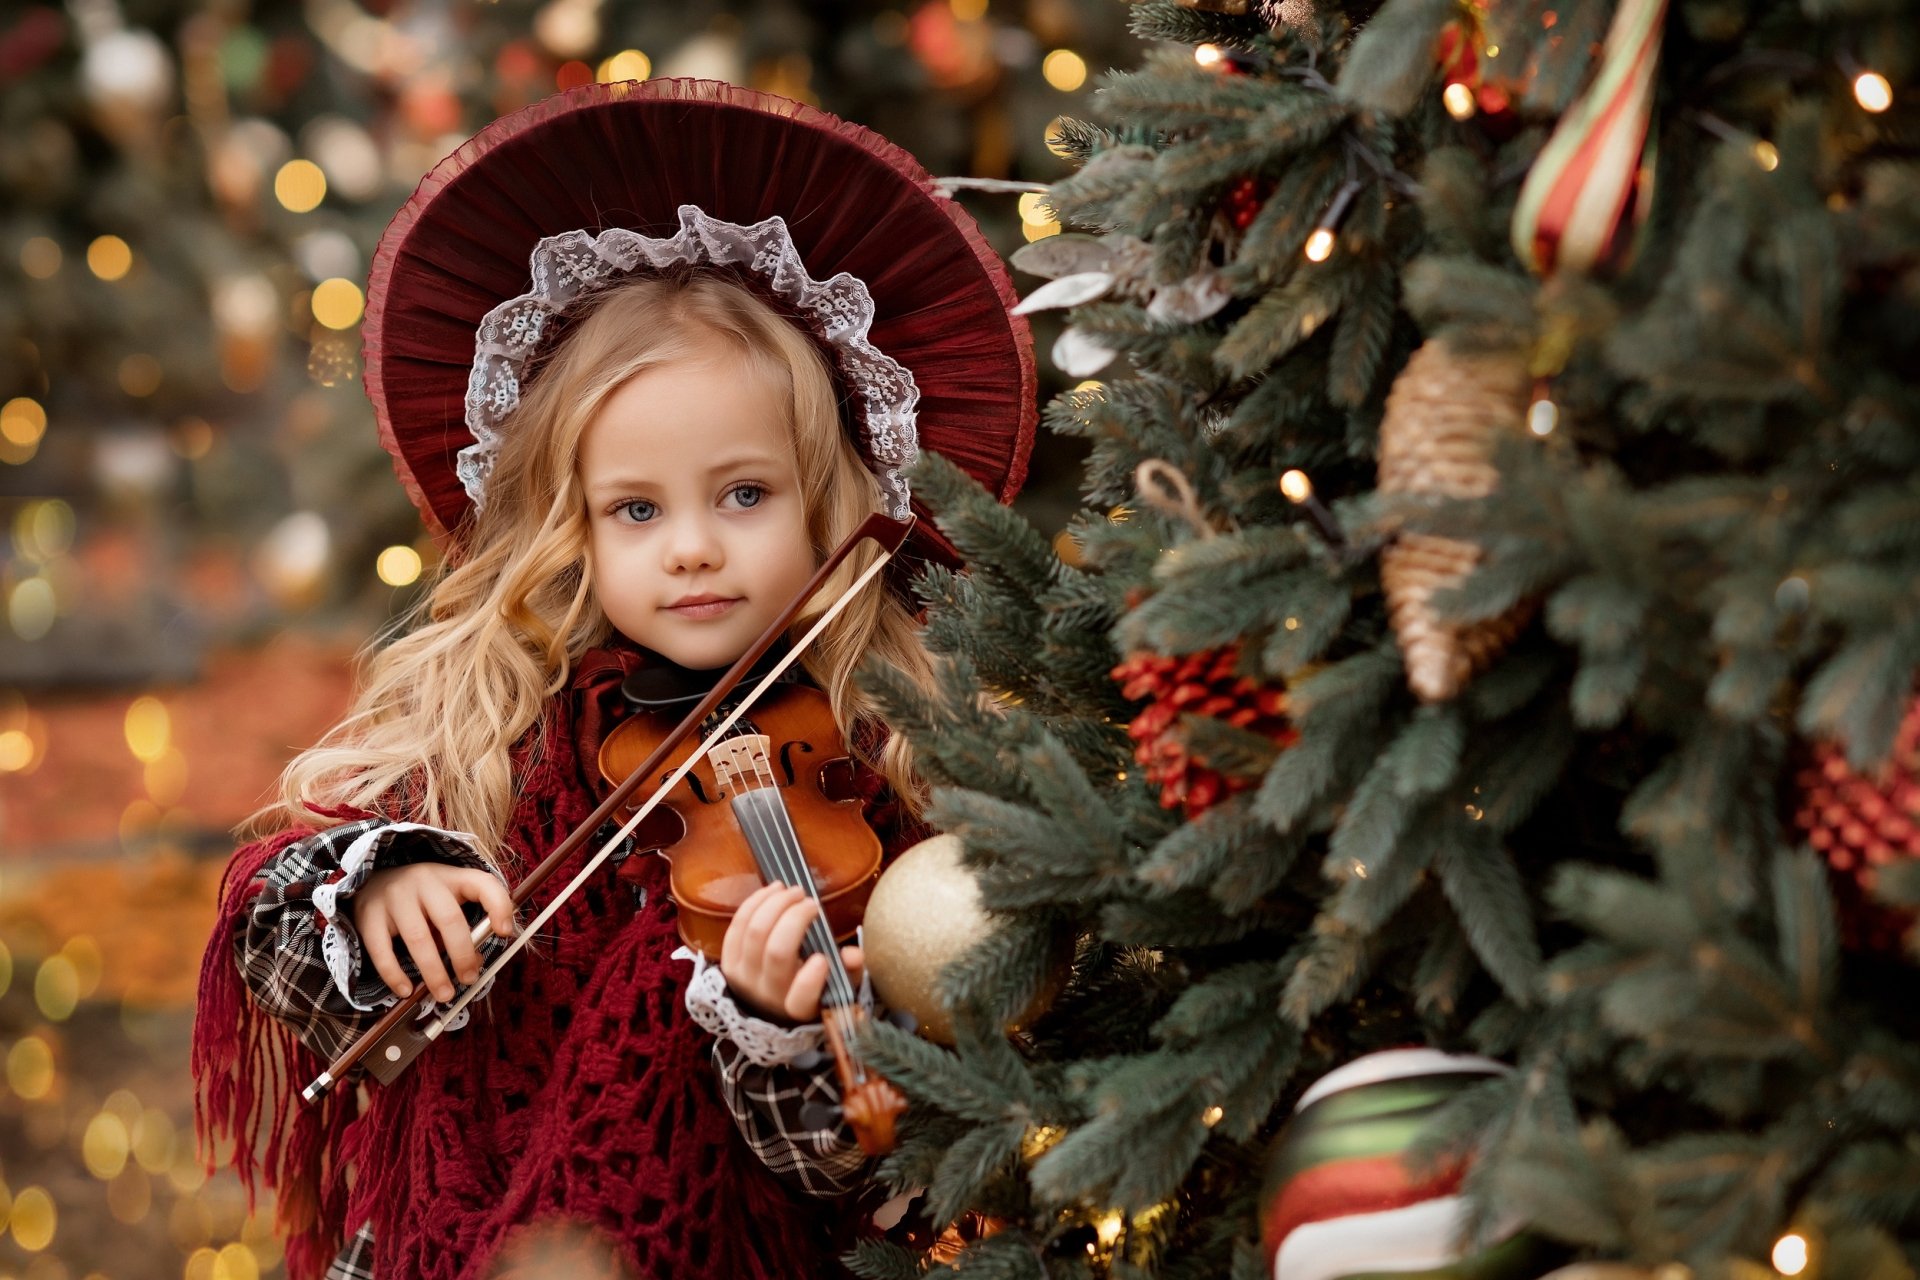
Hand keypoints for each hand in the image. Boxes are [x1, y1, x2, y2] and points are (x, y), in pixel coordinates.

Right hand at [350, 863, 515, 1002]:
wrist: (372, 880)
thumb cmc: (421, 899)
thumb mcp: (446, 902)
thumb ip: (463, 929)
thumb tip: (475, 965)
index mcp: (451, 877)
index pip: (483, 884)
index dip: (499, 907)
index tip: (505, 932)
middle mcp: (424, 882)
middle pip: (449, 919)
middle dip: (463, 954)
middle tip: (469, 979)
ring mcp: (395, 897)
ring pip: (418, 938)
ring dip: (434, 971)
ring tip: (444, 994)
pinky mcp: (368, 915)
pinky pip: (382, 949)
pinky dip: (394, 974)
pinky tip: (406, 991)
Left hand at [720, 883, 862, 1023]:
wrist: (770, 1004)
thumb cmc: (812, 989)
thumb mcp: (838, 986)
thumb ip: (850, 971)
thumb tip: (853, 954)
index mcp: (800, 1009)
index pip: (801, 1000)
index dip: (810, 980)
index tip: (822, 959)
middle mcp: (768, 995)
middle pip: (777, 952)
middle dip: (795, 918)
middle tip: (811, 902)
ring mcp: (744, 978)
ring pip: (755, 933)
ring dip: (775, 903)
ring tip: (793, 890)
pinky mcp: (728, 962)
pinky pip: (737, 927)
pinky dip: (755, 903)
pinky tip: (773, 891)